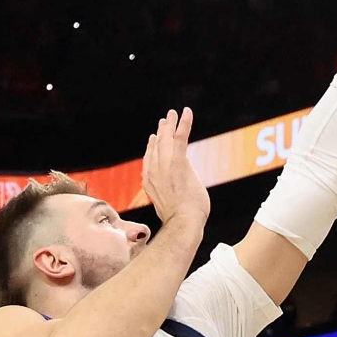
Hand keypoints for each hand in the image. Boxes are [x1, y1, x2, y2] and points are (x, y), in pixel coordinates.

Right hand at [138, 107, 206, 233]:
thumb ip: (171, 193)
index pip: (150, 160)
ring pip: (166, 139)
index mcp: (150, 183)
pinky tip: (186, 113)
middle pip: (156, 146)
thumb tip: (179, 190)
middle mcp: (153, 172)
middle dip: (161, 132)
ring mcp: (164, 166)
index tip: (154, 138)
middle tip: (164, 120)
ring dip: (170, 124)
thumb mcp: (170, 205)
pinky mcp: (178, 162)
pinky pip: (181, 138)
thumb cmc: (181, 222)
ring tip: (173, 114)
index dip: (152, 147)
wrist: (182, 224)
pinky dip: (184, 123)